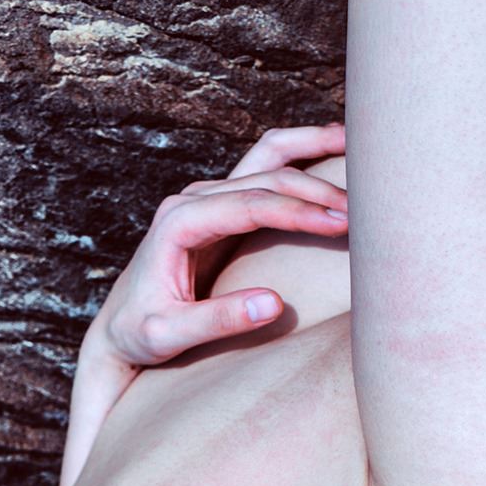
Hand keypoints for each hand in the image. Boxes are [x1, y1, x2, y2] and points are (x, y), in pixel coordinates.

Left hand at [85, 121, 347, 369]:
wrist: (118, 329)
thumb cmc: (139, 336)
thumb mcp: (169, 335)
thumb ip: (218, 320)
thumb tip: (274, 303)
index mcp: (178, 222)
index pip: (250, 205)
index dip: (299, 211)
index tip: (342, 223)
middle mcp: (192, 200)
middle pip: (266, 177)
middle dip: (318, 191)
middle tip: (367, 212)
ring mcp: (207, 198)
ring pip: (269, 158)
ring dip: (314, 151)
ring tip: (362, 150)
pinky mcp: (220, 207)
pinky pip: (265, 167)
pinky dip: (301, 155)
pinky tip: (335, 150)